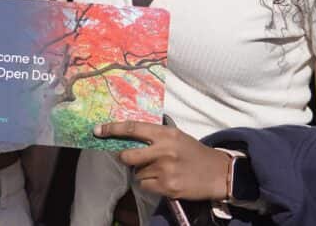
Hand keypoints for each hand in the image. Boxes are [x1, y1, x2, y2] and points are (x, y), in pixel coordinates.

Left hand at [94, 121, 230, 200]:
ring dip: (143, 173)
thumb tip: (128, 138)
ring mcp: (165, 170)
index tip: (98, 130)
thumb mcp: (176, 137)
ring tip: (161, 170)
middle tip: (127, 157)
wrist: (218, 173)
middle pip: (128, 155)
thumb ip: (155, 136)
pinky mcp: (168, 187)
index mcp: (165, 134)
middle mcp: (164, 150)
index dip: (113, 129)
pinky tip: (164, 181)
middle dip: (124, 158)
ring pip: (138, 173)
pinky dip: (150, 185)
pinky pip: (146, 186)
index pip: (133, 128)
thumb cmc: (194, 152)